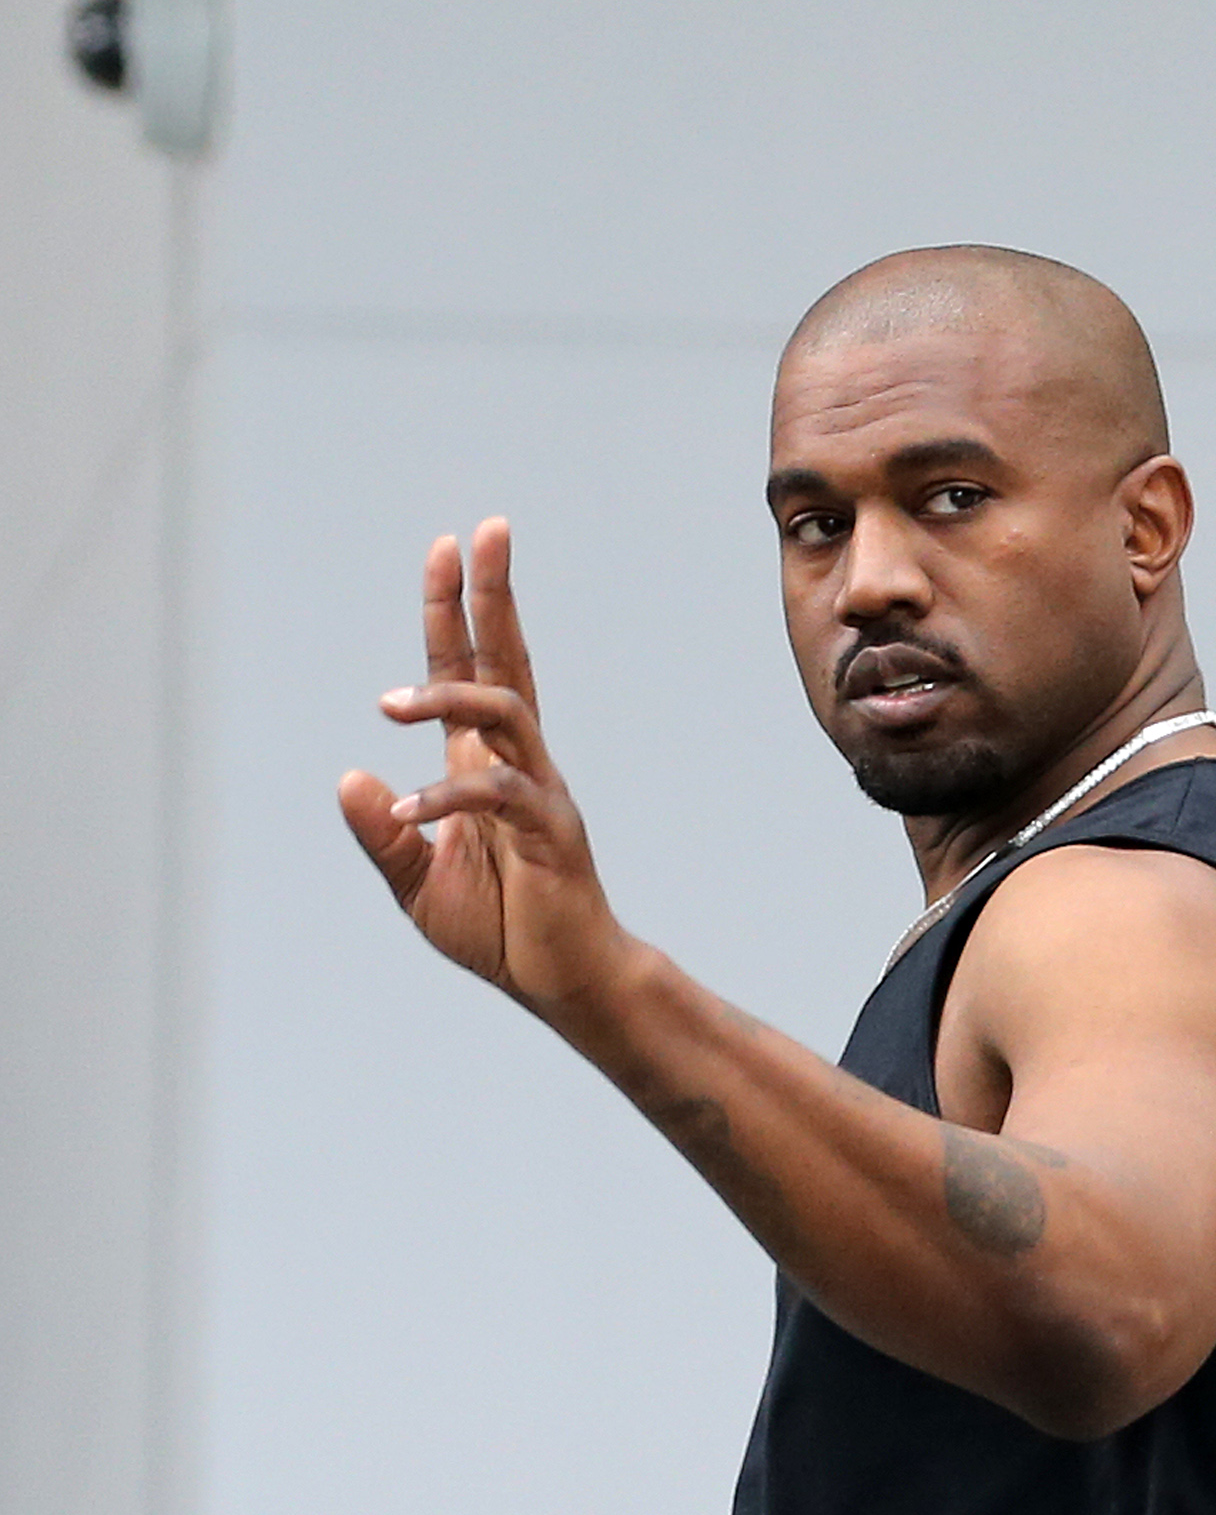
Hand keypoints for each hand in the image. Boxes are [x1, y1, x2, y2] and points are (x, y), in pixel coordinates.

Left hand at [338, 517, 626, 1007]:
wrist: (565, 982)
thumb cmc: (502, 931)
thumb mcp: (418, 884)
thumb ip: (385, 834)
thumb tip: (352, 780)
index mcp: (481, 766)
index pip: (468, 672)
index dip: (454, 612)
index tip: (449, 548)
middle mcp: (516, 764)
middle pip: (505, 661)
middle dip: (494, 596)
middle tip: (486, 531)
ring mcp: (539, 792)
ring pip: (502, 714)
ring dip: (446, 698)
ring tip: (388, 705)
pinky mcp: (551, 833)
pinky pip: (500, 794)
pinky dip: (447, 799)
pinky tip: (406, 813)